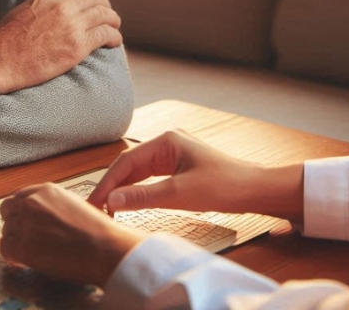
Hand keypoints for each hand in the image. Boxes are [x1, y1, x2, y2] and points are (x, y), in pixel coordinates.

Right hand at [0, 0, 121, 94]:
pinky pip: (105, 35)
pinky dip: (114, 37)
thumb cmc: (4, 42)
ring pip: (105, 15)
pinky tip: (114, 42)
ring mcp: (72, 25)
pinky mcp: (78, 46)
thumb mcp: (21, 11)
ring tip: (114, 27)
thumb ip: (40, 6)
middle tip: (107, 15)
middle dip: (104, 6)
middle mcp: (62, 7)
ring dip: (113, 21)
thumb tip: (49, 9)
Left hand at [0, 183, 144, 286]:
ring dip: (15, 240)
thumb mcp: (74, 203)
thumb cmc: (97, 229)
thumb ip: (53, 204)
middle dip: (13, 222)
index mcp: (46, 190)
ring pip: (6, 230)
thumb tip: (44, 215)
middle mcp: (31, 202)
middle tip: (23, 236)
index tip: (24, 220)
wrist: (102, 248)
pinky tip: (22, 261)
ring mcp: (24, 223)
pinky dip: (11, 256)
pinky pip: (5, 248)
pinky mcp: (21, 246)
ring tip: (30, 251)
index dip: (21, 210)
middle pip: (7, 209)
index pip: (20, 196)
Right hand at [88, 130, 304, 222]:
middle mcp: (168, 143)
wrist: (254, 190)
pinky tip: (130, 203)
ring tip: (108, 209)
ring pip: (140, 172)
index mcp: (166, 141)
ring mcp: (174, 155)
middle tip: (96, 209)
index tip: (94, 203)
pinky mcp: (180, 168)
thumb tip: (111, 201)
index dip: (107, 183)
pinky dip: (139, 190)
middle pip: (130, 165)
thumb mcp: (179, 194)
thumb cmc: (224, 186)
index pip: (126, 161)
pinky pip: (152, 177)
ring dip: (124, 189)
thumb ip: (143, 197)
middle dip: (112, 186)